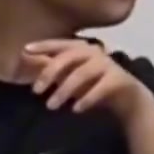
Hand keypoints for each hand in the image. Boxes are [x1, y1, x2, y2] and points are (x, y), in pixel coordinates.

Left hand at [22, 39, 149, 121]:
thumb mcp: (71, 76)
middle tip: (35, 90)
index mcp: (82, 48)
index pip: (61, 43)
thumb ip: (54, 69)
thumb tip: (27, 63)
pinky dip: (87, 99)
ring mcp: (108, 65)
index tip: (25, 50)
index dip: (44, 45)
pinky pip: (100, 88)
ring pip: (82, 73)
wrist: (128, 98)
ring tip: (51, 106)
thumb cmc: (94, 84)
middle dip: (50, 72)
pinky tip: (76, 109)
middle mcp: (95, 52)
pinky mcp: (119, 79)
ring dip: (64, 90)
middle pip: (69, 57)